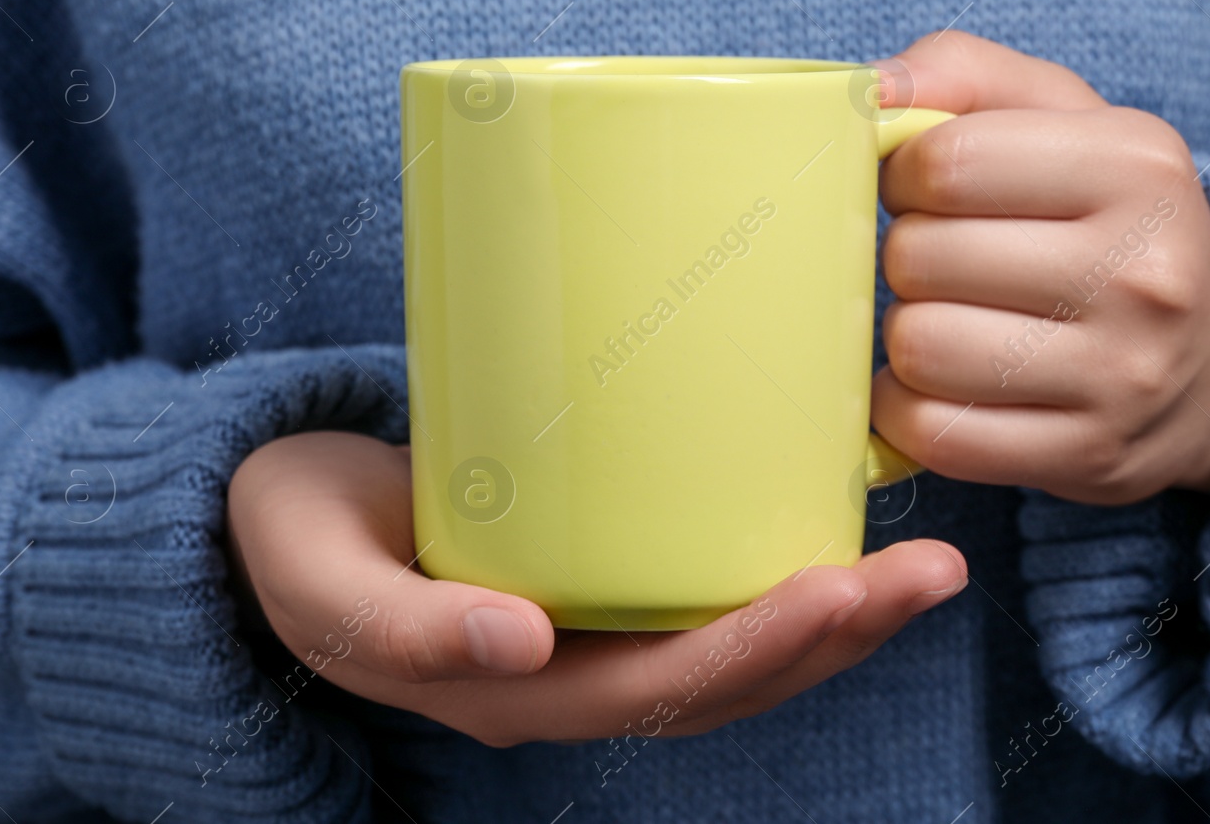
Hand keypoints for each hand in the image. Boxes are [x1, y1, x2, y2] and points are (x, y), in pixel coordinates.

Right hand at [225, 431, 967, 746]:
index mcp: (516, 692)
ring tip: (927, 566)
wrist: (276, 517)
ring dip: (837, 613)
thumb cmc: (296, 541)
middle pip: (730, 678)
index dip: (760, 650)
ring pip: (737, 647)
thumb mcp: (323, 585)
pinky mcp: (600, 577)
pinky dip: (783, 571)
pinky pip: (708, 592)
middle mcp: (572, 676)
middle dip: (837, 633)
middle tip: (933, 573)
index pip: (663, 692)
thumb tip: (518, 646)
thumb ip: (405, 629)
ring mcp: (592, 633)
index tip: (844, 590)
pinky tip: (843, 529)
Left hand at [871, 31, 1209, 504]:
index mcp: (1139, 165)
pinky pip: (933, 433)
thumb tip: (871, 90)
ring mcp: (1122, 375)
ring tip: (949, 321)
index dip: (904, 175)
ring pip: (918, 348)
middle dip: (908, 256)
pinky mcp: (1088, 455)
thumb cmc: (1108, 222)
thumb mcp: (1064, 119)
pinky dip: (909, 409)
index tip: (927, 190)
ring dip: (907, 335)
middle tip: (944, 262)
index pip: (945, 162)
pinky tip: (942, 386)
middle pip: (921, 257)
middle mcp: (1145, 271)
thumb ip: (965, 74)